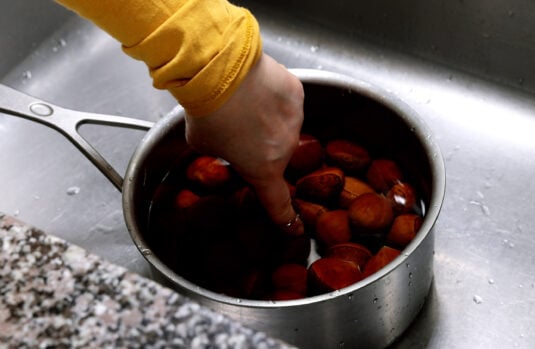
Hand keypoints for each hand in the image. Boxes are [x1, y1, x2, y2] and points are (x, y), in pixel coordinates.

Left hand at [185, 53, 304, 234]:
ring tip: (243, 103)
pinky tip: (255, 88)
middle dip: (260, 146)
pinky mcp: (296, 94)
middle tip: (238, 129)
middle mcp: (285, 149)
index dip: (285, 219)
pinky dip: (274, 97)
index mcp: (263, 169)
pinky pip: (287, 101)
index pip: (278, 203)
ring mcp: (295, 120)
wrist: (220, 69)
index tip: (294, 228)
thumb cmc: (207, 111)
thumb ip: (222, 153)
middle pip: (276, 154)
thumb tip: (225, 147)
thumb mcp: (205, 145)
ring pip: (283, 126)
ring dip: (267, 120)